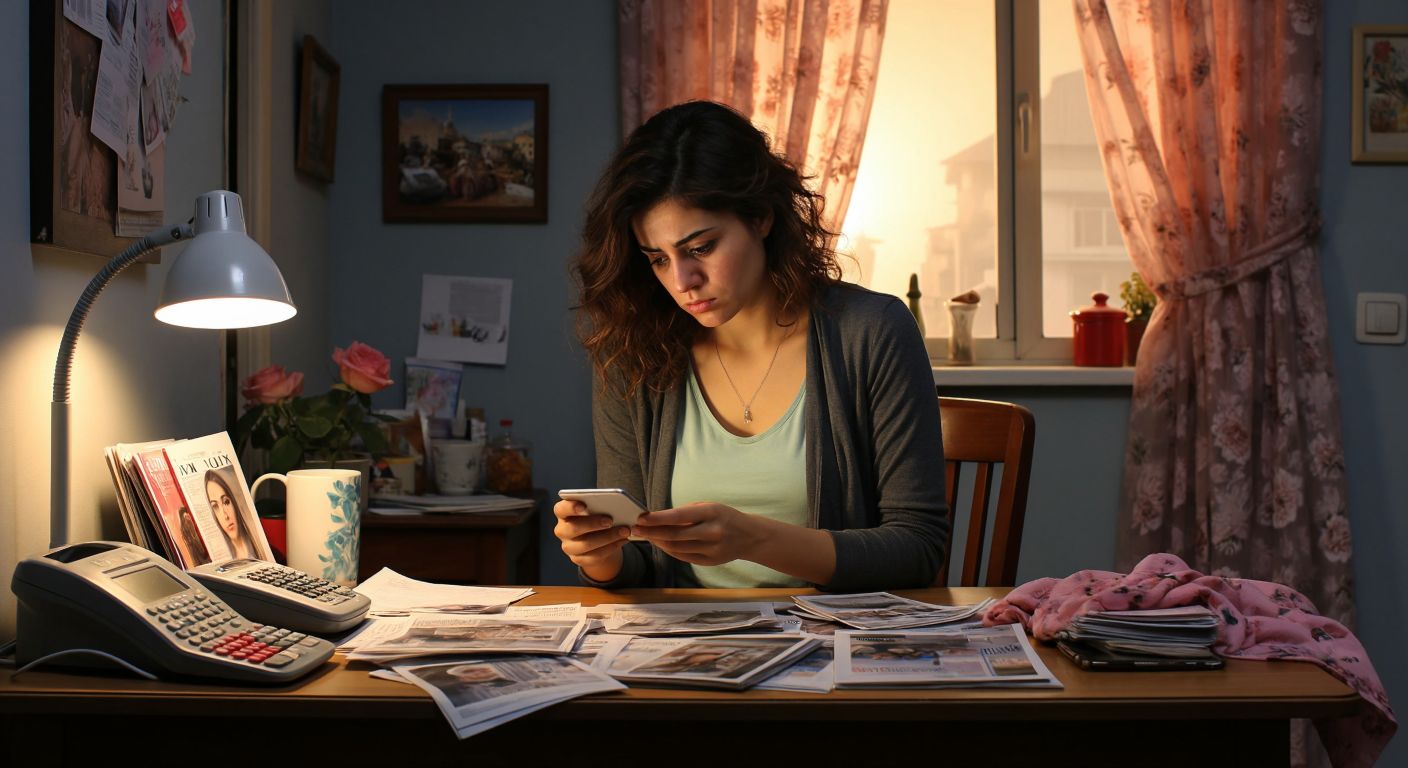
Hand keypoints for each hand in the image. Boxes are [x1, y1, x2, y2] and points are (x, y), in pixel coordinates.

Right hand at [552, 499, 630, 581]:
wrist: (596, 538)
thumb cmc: (595, 516)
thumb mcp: (596, 508)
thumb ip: (600, 505)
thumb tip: (616, 506)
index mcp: (563, 513)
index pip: (561, 509)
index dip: (570, 507)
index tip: (583, 505)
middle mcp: (563, 530)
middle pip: (573, 528)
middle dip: (593, 524)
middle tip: (610, 520)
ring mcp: (569, 547)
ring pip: (585, 544)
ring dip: (607, 537)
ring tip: (624, 531)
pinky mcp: (578, 559)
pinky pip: (594, 556)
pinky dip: (611, 547)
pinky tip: (622, 540)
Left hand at [631, 502, 761, 566]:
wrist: (750, 536)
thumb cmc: (725, 517)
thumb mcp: (709, 507)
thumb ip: (686, 513)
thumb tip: (657, 517)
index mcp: (711, 513)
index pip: (678, 516)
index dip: (657, 518)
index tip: (641, 517)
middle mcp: (712, 531)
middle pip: (675, 534)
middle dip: (652, 532)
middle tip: (636, 528)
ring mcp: (711, 549)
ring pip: (677, 547)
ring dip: (658, 541)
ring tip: (646, 535)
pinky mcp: (709, 561)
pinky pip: (683, 556)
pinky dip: (669, 550)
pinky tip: (661, 543)